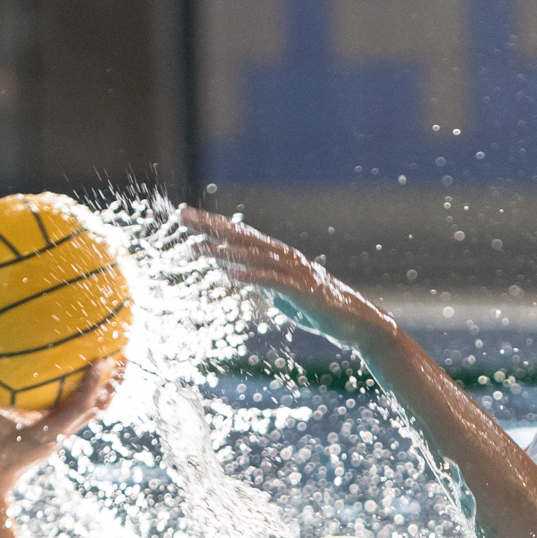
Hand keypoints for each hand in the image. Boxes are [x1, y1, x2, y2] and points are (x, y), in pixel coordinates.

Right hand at [0, 356, 124, 495]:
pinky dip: (89, 390)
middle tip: (126, 352)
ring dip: (108, 387)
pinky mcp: (58, 432)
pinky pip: (80, 408)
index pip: (80, 407)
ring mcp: (63, 433)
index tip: (103, 360)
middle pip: (99, 407)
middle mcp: (62, 433)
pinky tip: (82, 370)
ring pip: (95, 409)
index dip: (94, 385)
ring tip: (118, 358)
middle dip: (114, 382)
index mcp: (49, 433)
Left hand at [179, 206, 390, 344]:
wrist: (355, 323)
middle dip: (210, 226)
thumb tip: (228, 267)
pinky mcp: (302, 291)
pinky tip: (230, 276)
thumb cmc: (315, 307)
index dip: (211, 223)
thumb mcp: (278, 291)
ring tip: (197, 248)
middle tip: (182, 215)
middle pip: (242, 236)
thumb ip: (255, 277)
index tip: (184, 214)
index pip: (239, 233)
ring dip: (223, 251)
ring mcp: (294, 272)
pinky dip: (251, 277)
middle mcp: (283, 256)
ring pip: (253, 256)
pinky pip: (272, 281)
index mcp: (276, 255)